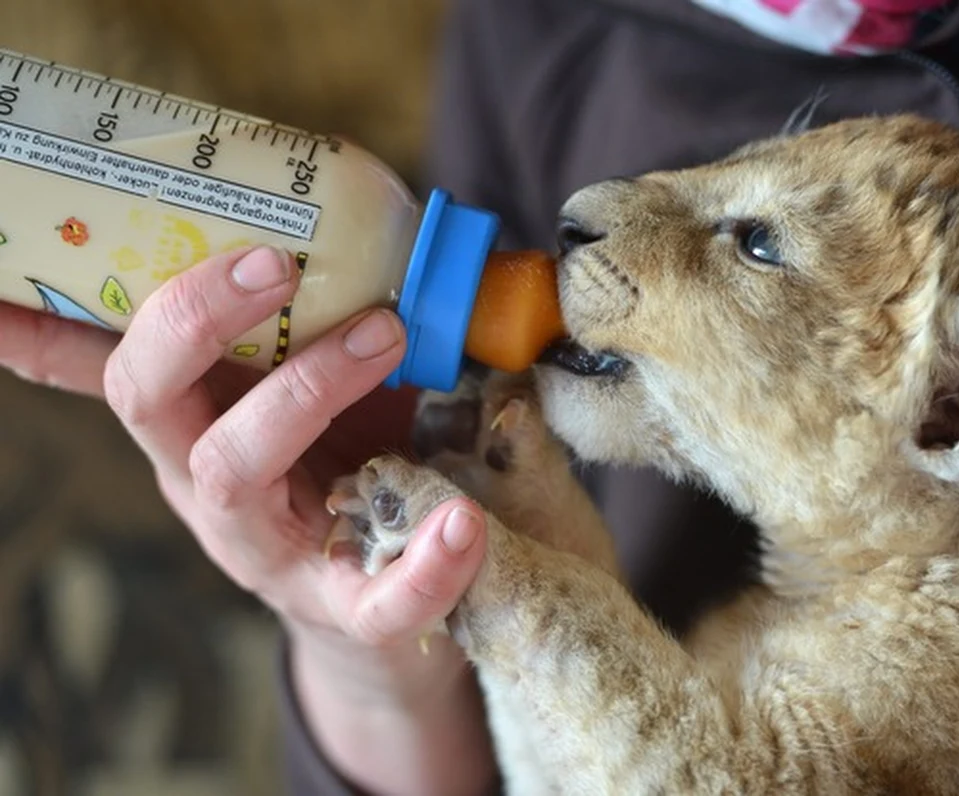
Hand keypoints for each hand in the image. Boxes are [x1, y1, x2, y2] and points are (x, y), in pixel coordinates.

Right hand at [0, 246, 496, 794]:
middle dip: (198, 321)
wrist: (379, 582)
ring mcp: (263, 547)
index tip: (28, 266)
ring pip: (235, 468)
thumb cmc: (344, 452)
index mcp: (189, 417)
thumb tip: (348, 200)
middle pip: (147, 397)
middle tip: (276, 264)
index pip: (105, 359)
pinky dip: (423, 564)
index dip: (44, 324)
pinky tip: (463, 522)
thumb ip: (315, 311)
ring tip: (388, 334)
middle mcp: (202, 479)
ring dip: (308, 387)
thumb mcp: (310, 377)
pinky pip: (375, 600)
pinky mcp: (341, 606)